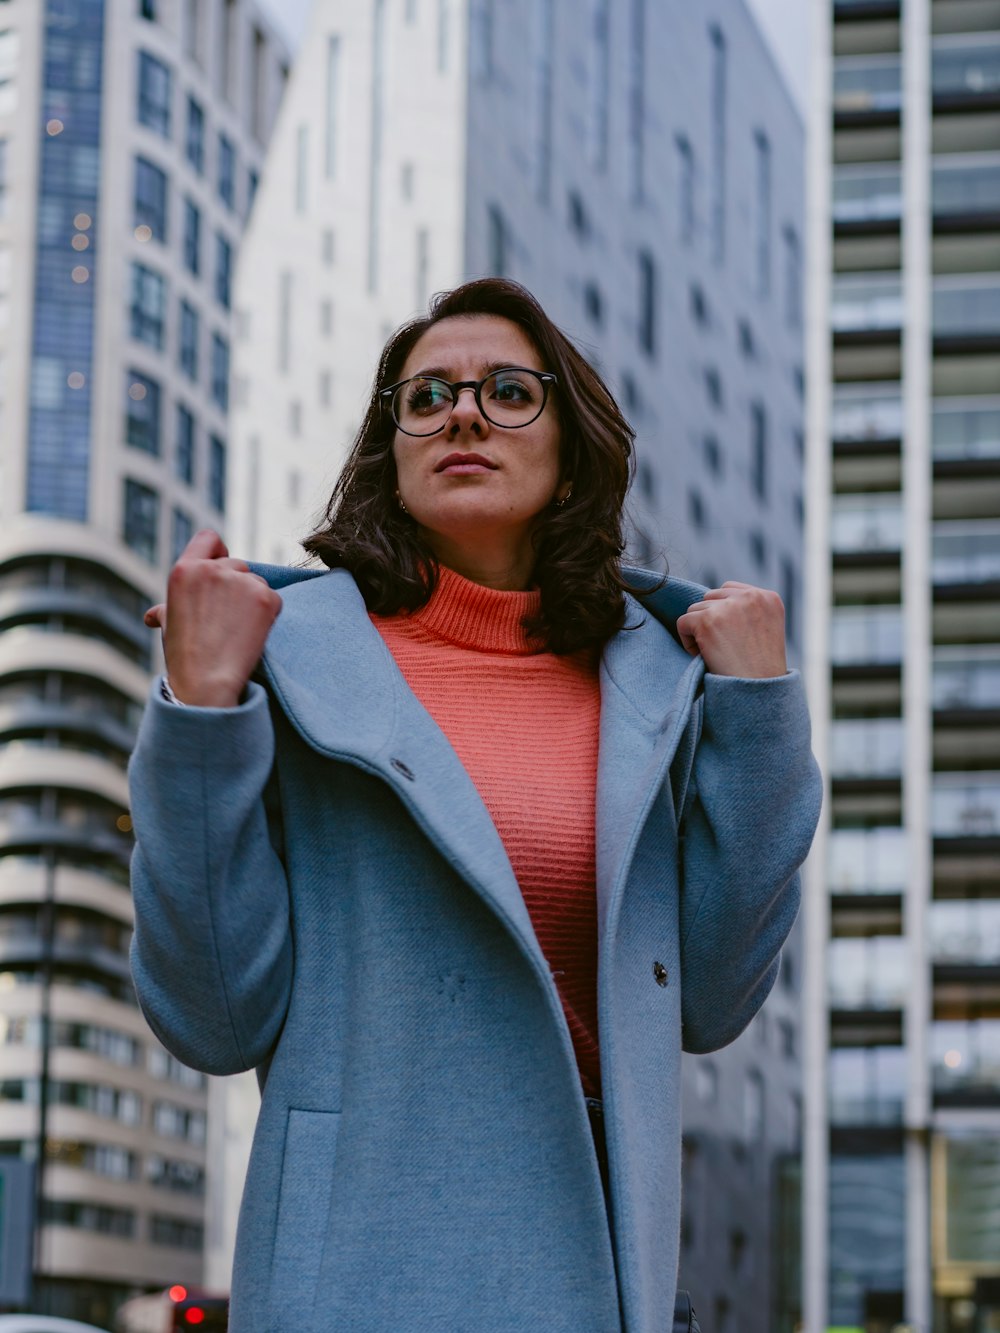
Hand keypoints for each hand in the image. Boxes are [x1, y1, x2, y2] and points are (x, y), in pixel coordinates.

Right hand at [144, 530, 282, 706]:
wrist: (206, 682)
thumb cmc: (183, 656)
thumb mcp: (169, 624)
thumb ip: (166, 609)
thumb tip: (153, 616)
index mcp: (184, 570)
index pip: (209, 539)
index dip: (217, 552)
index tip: (220, 569)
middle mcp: (213, 569)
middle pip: (237, 564)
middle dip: (236, 586)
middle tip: (228, 617)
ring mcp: (241, 582)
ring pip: (256, 581)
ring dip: (252, 600)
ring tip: (236, 629)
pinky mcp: (266, 597)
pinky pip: (273, 597)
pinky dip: (268, 613)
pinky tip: (251, 633)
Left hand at [675, 581, 786, 678]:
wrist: (759, 691)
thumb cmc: (761, 670)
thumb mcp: (766, 630)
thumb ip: (748, 612)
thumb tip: (713, 603)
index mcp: (768, 598)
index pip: (730, 589)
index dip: (723, 612)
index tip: (729, 636)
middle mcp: (751, 597)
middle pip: (711, 596)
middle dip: (710, 619)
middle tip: (720, 646)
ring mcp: (729, 607)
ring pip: (696, 609)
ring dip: (698, 630)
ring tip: (713, 652)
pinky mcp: (708, 620)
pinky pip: (683, 622)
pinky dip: (687, 640)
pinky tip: (702, 655)